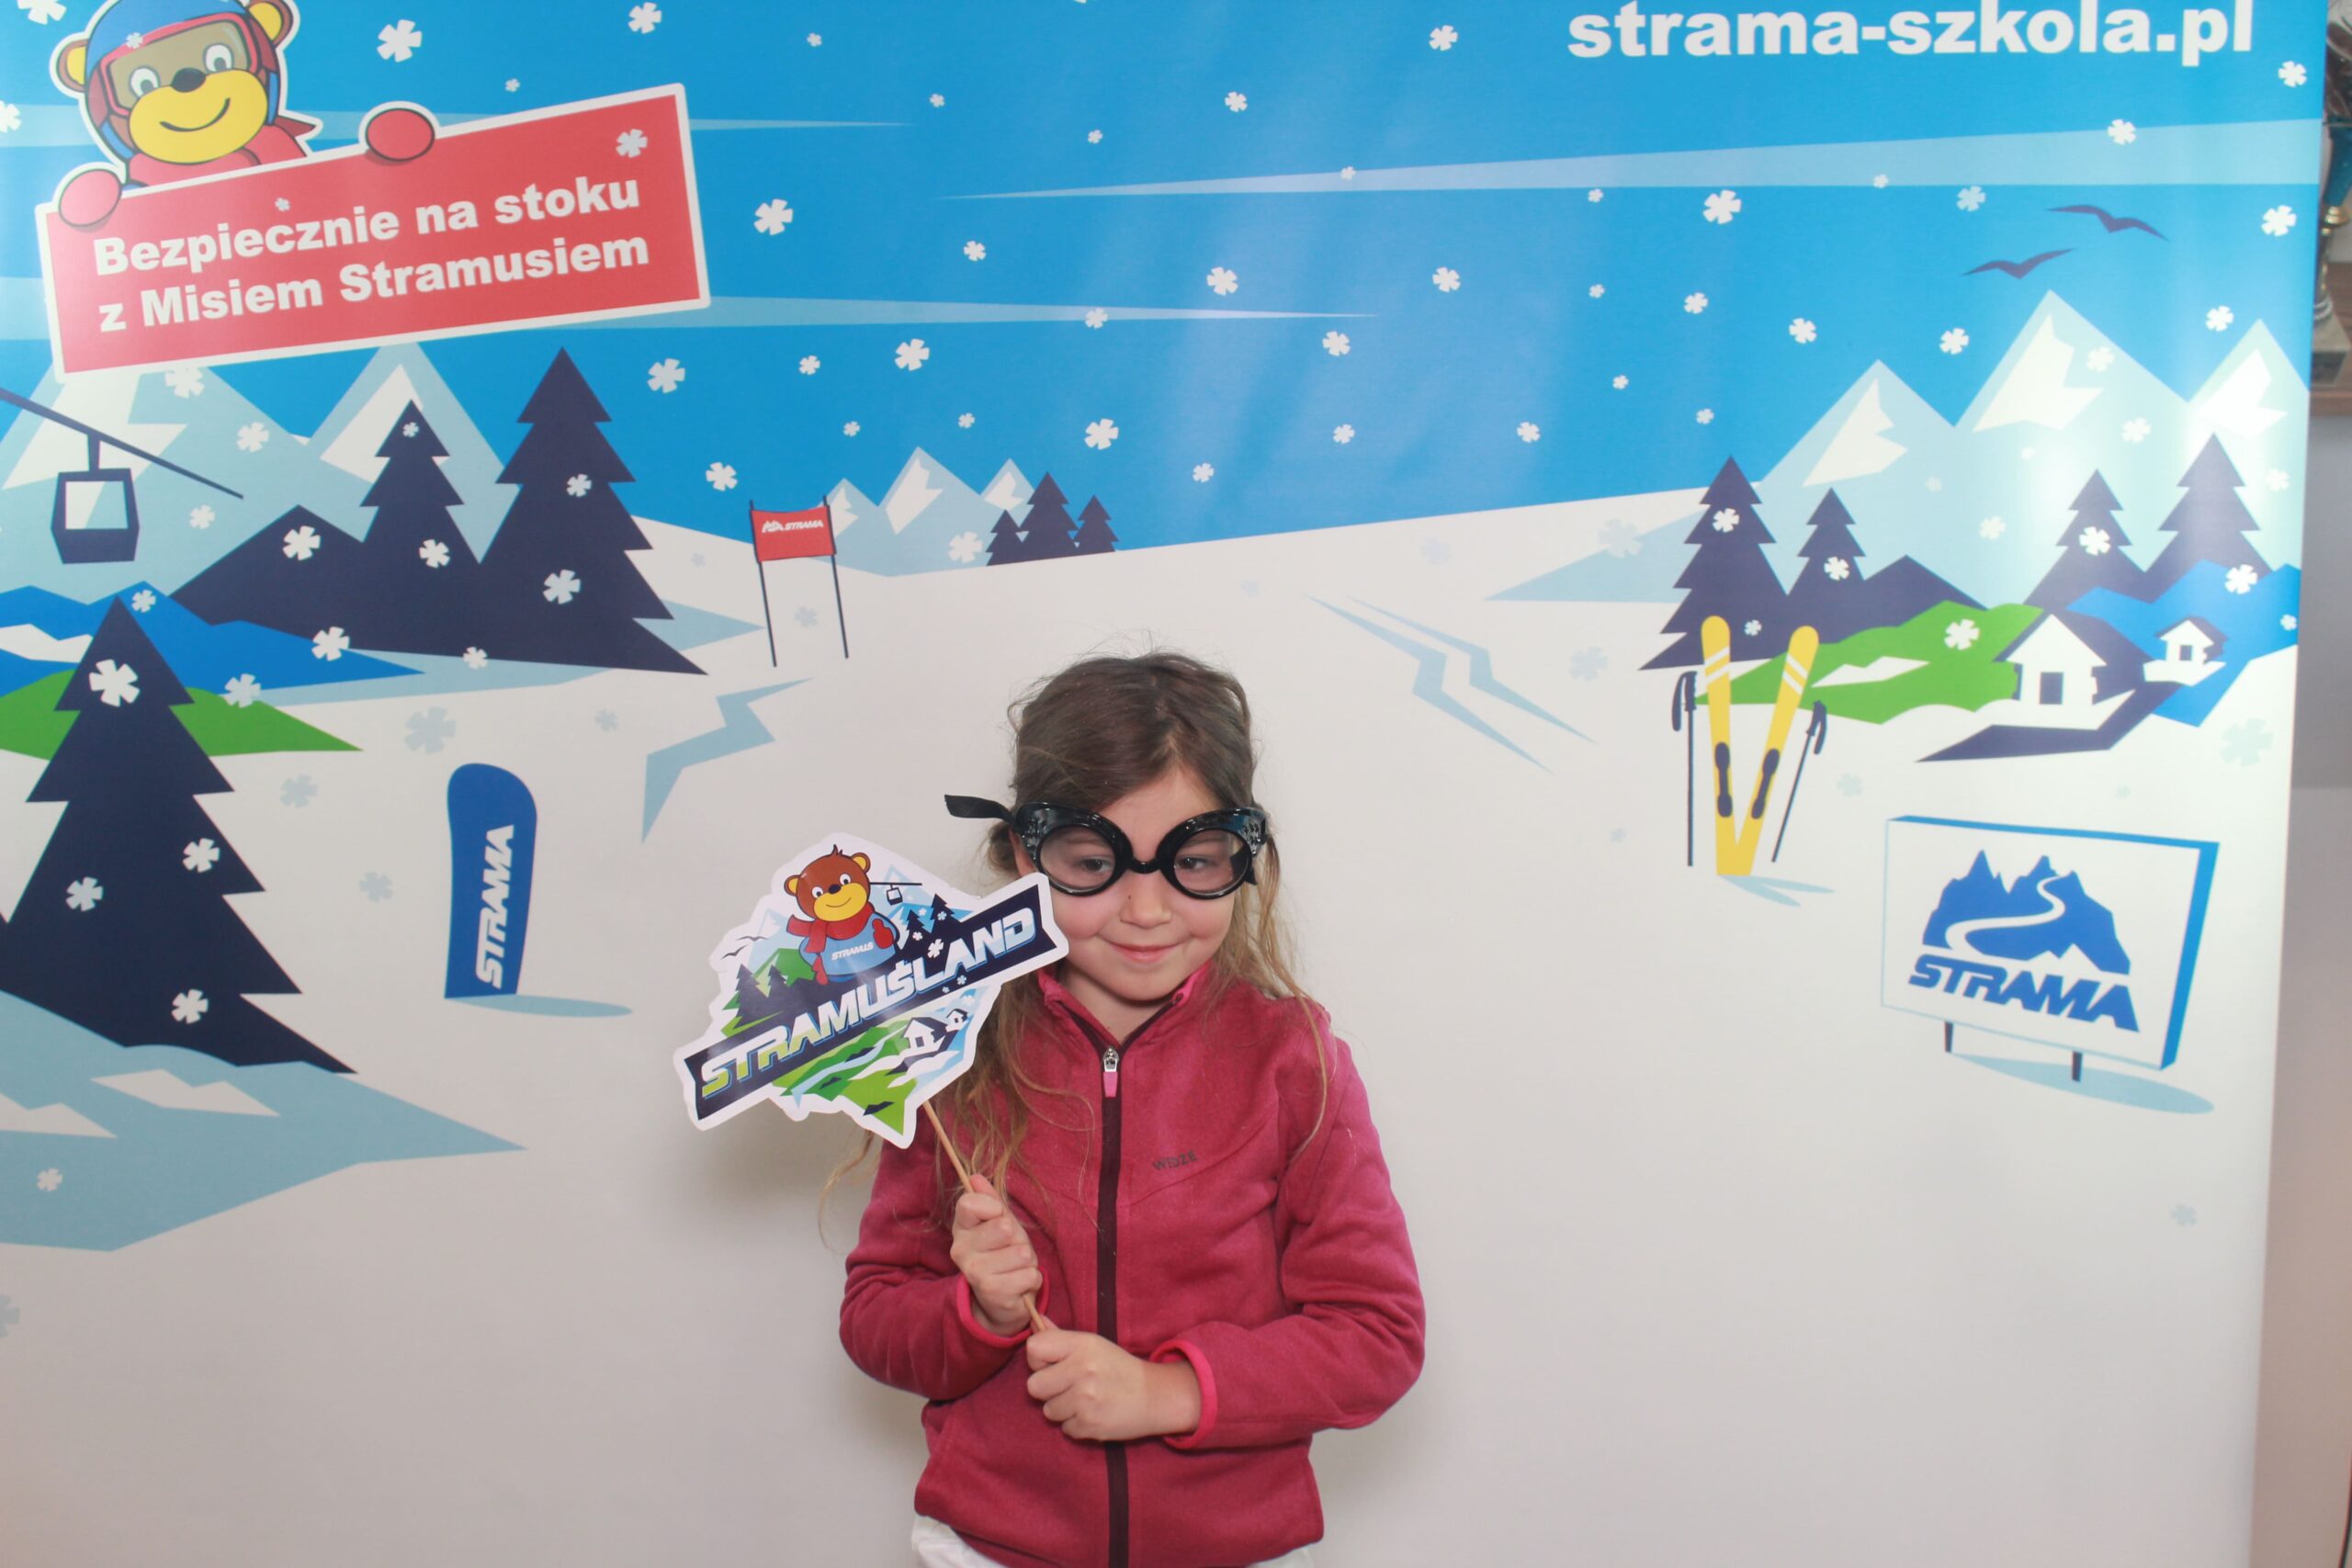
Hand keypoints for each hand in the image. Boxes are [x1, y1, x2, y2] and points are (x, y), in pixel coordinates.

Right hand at [950, 1173, 1038, 1336]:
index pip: (969, 1203)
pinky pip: (1029, 1274)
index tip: (998, 1215)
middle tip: (1012, 1248)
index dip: (993, 1206)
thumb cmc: (1003, 1254)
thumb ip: (991, 1201)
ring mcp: (975, 1273)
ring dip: (1027, 1261)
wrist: (1003, 1300)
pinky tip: (1020, 1283)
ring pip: (1020, 1253)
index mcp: (961, 1228)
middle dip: (1018, 1238)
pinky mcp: (992, 1293)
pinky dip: (1032, 1278)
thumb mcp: (1001, 1223)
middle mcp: (960, 1250)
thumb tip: (975, 1177)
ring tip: (1017, 1267)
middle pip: (1002, 1227)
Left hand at [1024, 1330, 1199, 1442]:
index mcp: (1082, 1345)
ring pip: (1048, 1411)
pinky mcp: (1090, 1425)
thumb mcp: (1093, 1345)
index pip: (1034, 1348)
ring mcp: (1085, 1400)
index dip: (1038, 1359)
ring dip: (1063, 1409)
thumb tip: (1034, 1321)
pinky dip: (1077, 1424)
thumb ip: (1060, 1337)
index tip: (1053, 1364)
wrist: (1154, 1396)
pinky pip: (1065, 1428)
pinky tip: (1093, 1413)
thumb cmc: (1118, 1368)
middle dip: (1048, 1389)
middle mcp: (1082, 1371)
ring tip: (1084, 1400)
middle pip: (1033, 1386)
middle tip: (1069, 1386)